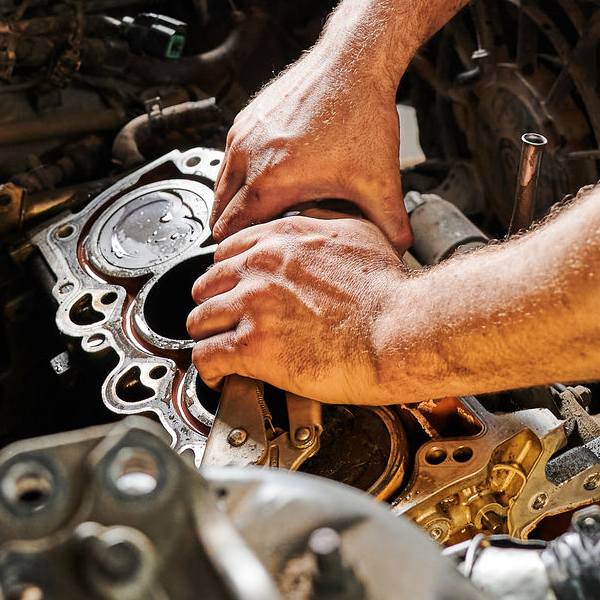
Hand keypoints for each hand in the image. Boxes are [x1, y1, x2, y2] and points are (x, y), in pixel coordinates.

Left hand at [187, 214, 415, 402]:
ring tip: (220, 351)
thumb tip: (312, 224)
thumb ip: (325, 223)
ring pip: (199, 319)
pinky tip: (221, 376)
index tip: (232, 290)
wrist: (399, 329)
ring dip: (208, 337)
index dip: (228, 275)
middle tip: (225, 322)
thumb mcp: (360, 233)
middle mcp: (261, 266)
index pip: (228, 251)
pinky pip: (206, 357)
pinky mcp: (252, 345)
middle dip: (214, 304)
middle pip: (207, 284)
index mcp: (284, 239)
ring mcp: (253, 305)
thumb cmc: (389, 291)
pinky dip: (209, 370)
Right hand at [210, 52, 410, 247]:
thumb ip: (391, 225)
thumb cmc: (360, 115)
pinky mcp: (246, 116)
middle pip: (220, 207)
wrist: (353, 63)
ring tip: (251, 214)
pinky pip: (230, 154)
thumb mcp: (380, 182)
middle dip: (230, 228)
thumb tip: (399, 253)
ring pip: (222, 179)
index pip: (233, 228)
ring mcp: (244, 132)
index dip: (236, 248)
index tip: (242, 258)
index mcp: (271, 180)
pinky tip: (261, 177)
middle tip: (246, 244)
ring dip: (231, 199)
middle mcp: (249, 155)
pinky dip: (238, 170)